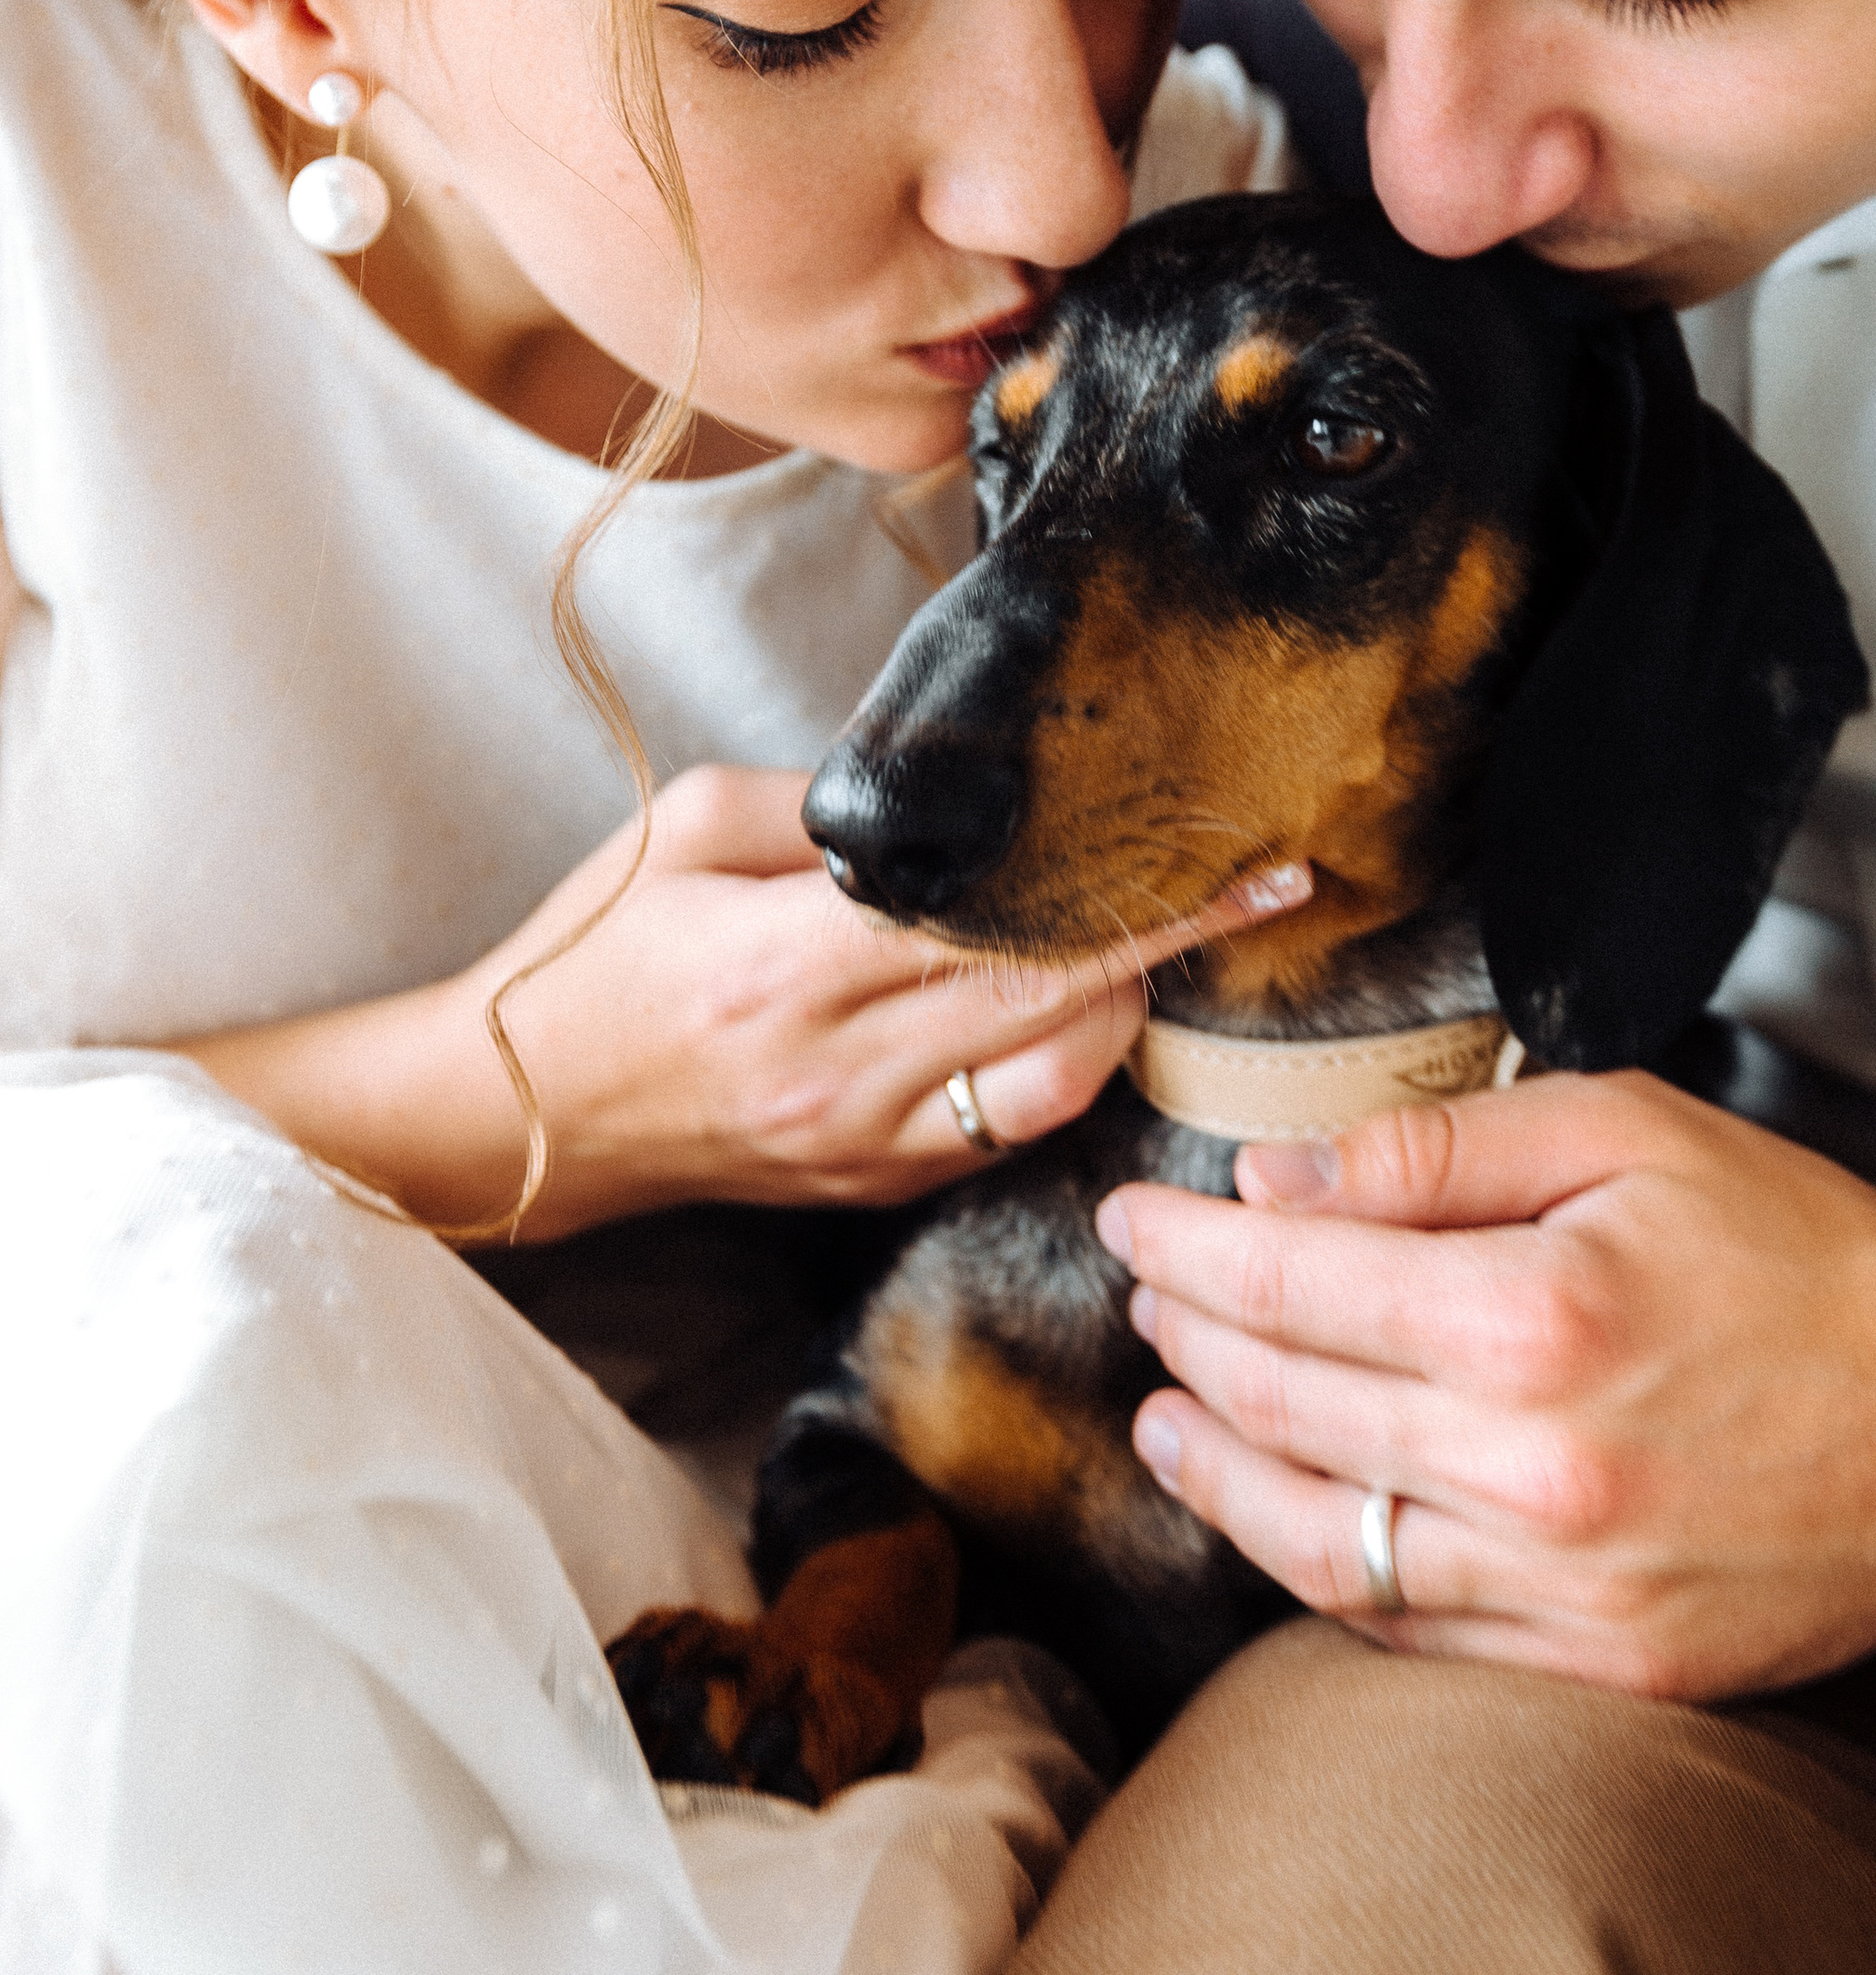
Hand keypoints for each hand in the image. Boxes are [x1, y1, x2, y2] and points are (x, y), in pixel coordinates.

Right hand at [183, 765, 1310, 1239]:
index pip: (1002, 925)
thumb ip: (826, 808)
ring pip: (1051, 1082)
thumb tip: (948, 791)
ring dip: (1127, 1013)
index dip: (1135, 893)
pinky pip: (1006, 1129)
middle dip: (1172, 944)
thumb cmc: (594, 951)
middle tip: (1260, 882)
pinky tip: (1085, 1011)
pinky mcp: (871, 1183)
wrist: (516, 1115)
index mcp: (788, 966)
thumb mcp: (687, 829)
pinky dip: (1064, 1068)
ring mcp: (861, 1140)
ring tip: (1166, 944)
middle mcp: (837, 1069)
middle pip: (1053, 1005)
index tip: (1238, 856)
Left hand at [1096, 1071, 1875, 1700]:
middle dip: (1189, 1339)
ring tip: (1165, 1418)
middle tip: (1149, 1294)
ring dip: (1219, 1474)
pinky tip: (1281, 1517)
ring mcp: (1564, 1586)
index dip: (1187, 1247)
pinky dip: (1321, 1571)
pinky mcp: (1599, 1663)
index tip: (1136, 1219)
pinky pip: (1411, 1631)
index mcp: (1534, 1317)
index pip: (1289, 1281)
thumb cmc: (1808, 1256)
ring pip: (1320, 1540)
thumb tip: (1277, 1175)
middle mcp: (1532, 1468)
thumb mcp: (1629, 1130)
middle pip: (1285, 1404)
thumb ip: (1440, 1150)